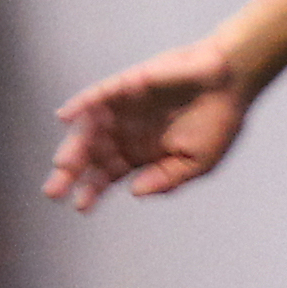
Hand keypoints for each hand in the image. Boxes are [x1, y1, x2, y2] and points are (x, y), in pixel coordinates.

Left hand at [44, 38, 250, 212]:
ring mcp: (126, 109)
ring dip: (75, 147)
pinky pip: (98, 95)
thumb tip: (135, 192)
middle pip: (92, 155)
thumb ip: (168, 179)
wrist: (232, 82)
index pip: (110, 174)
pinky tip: (66, 117)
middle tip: (54, 191)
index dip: (94, 190)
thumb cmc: (220, 121)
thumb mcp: (200, 162)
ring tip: (63, 165)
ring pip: (90, 130)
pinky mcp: (128, 85)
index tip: (81, 206)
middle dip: (72, 174)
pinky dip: (81, 105)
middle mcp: (129, 132)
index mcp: (144, 153)